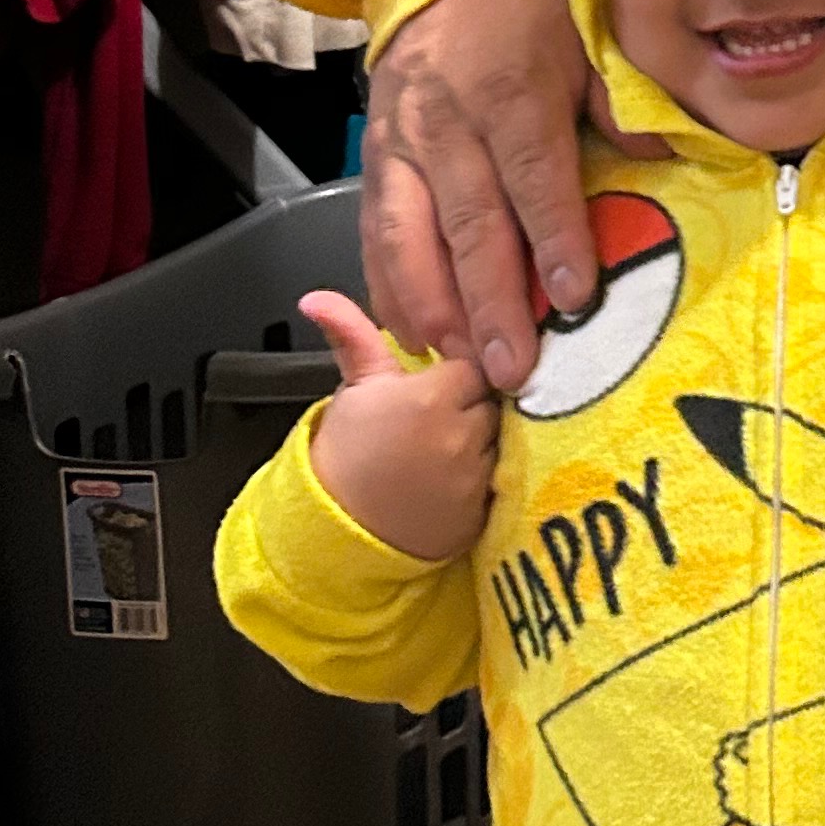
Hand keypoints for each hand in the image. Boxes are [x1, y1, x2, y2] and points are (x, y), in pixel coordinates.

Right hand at [300, 291, 498, 564]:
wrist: (343, 529)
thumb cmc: (350, 452)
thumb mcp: (356, 389)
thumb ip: (351, 334)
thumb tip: (316, 296)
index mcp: (431, 397)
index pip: (476, 360)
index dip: (461, 368)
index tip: (442, 378)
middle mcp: (462, 433)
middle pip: (496, 394)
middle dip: (478, 398)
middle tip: (447, 411)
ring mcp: (478, 473)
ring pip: (505, 432)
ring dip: (489, 432)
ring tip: (451, 442)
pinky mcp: (488, 507)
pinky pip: (509, 471)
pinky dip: (494, 468)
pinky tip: (463, 470)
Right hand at [361, 0, 660, 392]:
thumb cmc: (531, 4)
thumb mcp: (588, 33)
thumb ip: (619, 102)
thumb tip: (665, 160)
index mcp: (513, 94)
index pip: (535, 177)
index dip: (554, 238)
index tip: (573, 297)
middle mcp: (449, 125)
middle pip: (469, 223)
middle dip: (490, 302)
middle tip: (511, 367)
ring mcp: (402, 143)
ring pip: (408, 236)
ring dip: (432, 306)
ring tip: (457, 361)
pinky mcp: (373, 156)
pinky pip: (374, 229)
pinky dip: (387, 285)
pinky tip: (408, 330)